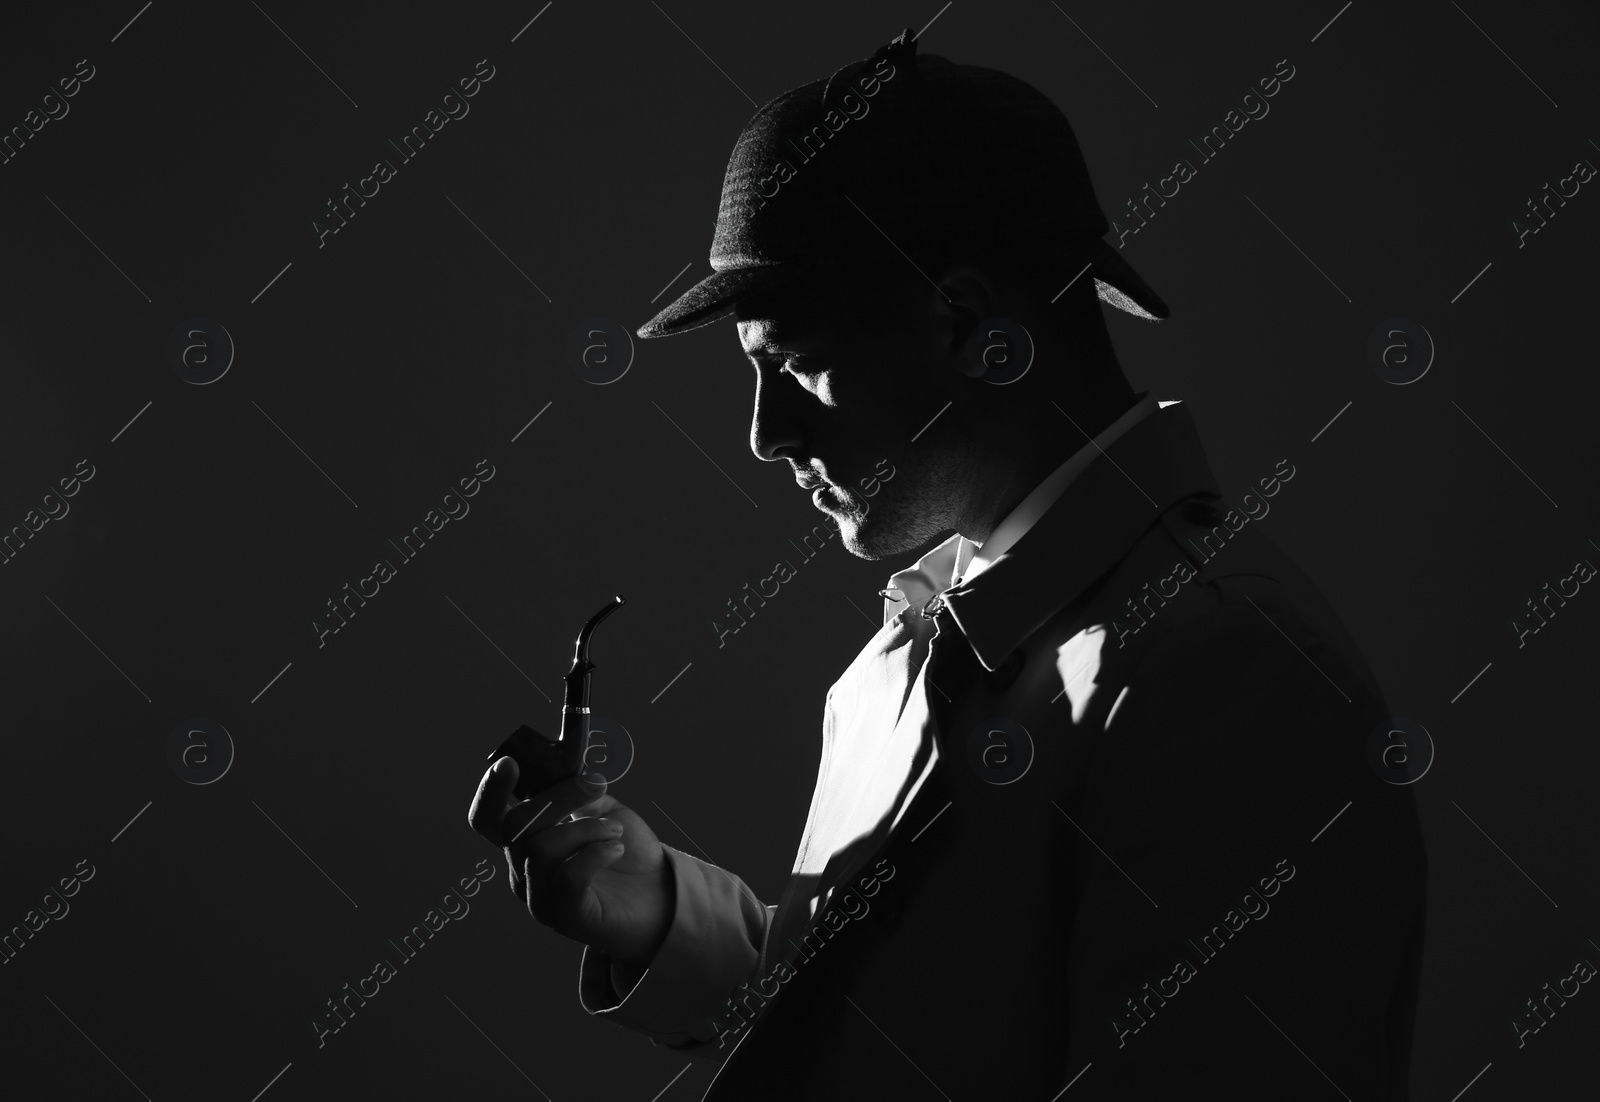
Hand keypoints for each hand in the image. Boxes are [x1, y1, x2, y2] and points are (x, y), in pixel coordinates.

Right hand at [468, 756, 672, 968]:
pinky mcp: (566, 917)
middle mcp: (523, 871)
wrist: (659, 894)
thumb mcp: (602, 810)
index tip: (509, 764)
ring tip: (615, 831)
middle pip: (516, 826)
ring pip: (541, 848)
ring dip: (586, 828)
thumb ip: (578, 792)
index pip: (488, 819)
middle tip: (596, 785)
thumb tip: (566, 769)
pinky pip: (568, 876)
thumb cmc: (627, 851)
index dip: (489, 792)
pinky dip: (596, 853)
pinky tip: (616, 849)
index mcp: (526, 842)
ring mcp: (540, 898)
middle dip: (558, 798)